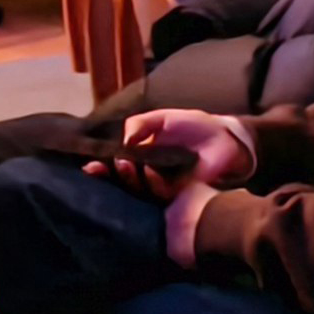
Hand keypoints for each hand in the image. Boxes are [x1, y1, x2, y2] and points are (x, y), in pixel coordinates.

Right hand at [101, 108, 252, 188]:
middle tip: (95, 169)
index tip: (88, 165)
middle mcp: (147, 173)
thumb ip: (140, 124)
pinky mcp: (177, 196)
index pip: (116, 165)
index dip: (101, 166)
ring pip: (136, 189)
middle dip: (106, 176)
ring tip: (123, 164)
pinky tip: (150, 171)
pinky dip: (152, 182)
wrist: (225, 138)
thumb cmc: (195, 126)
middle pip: (121, 180)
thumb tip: (121, 142)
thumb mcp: (163, 118)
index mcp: (142, 155)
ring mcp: (161, 186)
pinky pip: (159, 193)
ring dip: (127, 178)